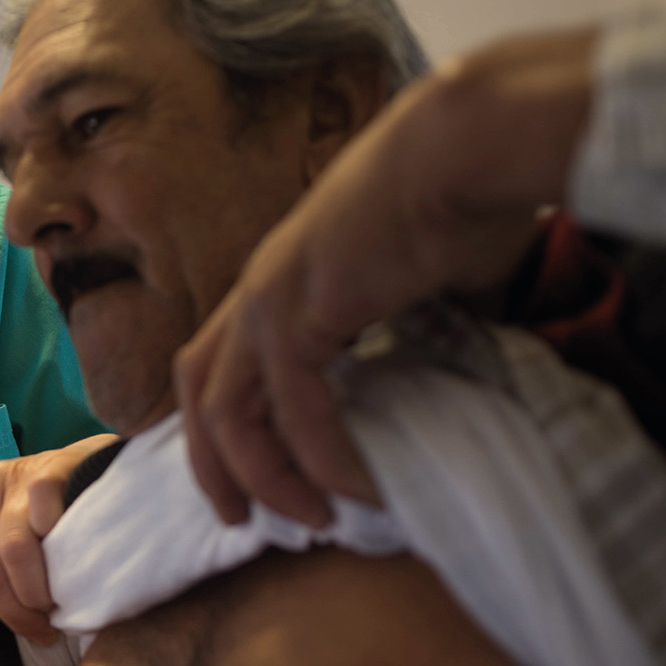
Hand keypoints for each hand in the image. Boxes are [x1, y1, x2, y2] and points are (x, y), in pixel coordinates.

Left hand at [0, 434, 118, 641]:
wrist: (95, 473)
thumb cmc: (46, 522)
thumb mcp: (2, 554)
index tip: (16, 622)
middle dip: (16, 614)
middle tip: (44, 628)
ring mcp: (15, 474)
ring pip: (12, 553)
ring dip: (37, 594)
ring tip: (56, 607)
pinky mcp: (51, 468)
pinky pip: (44, 519)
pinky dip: (59, 552)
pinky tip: (73, 564)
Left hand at [175, 40, 589, 526]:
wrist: (468, 145)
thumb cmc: (461, 201)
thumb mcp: (433, 287)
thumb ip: (426, 332)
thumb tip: (460, 370)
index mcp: (279, 283)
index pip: (220, 364)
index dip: (222, 426)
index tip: (253, 476)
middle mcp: (258, 293)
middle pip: (197, 391)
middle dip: (209, 463)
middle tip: (239, 520)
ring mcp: (268, 300)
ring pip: (225, 413)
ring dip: (260, 477)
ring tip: (309, 519)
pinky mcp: (297, 311)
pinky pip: (294, 410)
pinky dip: (321, 458)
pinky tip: (358, 489)